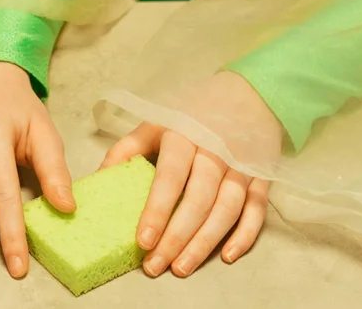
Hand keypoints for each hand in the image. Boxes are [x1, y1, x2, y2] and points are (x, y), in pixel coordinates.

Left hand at [99, 71, 280, 276]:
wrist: (248, 93)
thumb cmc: (192, 113)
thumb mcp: (156, 121)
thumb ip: (127, 148)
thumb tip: (99, 178)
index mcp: (184, 136)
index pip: (170, 177)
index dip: (156, 211)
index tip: (142, 240)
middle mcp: (215, 152)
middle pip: (198, 200)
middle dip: (176, 237)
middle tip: (156, 266)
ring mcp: (242, 166)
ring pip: (226, 210)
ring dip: (205, 243)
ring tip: (181, 267)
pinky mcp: (262, 177)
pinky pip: (256, 211)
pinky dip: (245, 235)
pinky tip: (228, 256)